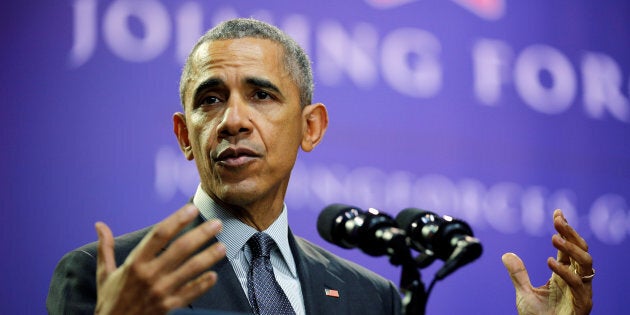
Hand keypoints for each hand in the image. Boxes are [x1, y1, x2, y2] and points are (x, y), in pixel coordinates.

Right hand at [94, 204, 226, 314]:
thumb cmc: (110, 300)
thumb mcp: (104, 274)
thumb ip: (105, 248)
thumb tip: (99, 225)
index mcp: (134, 263)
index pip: (159, 235)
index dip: (177, 220)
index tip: (191, 209)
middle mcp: (149, 275)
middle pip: (180, 249)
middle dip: (201, 234)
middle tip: (217, 223)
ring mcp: (161, 292)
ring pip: (190, 270)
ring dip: (208, 257)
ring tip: (222, 246)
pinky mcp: (169, 307)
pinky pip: (190, 294)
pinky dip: (203, 284)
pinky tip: (214, 275)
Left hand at [502, 209, 592, 314]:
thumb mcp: (524, 293)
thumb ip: (518, 274)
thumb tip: (506, 254)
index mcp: (565, 275)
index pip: (569, 248)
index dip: (565, 230)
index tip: (557, 213)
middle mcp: (577, 280)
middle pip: (581, 250)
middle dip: (571, 233)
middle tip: (558, 220)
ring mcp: (582, 291)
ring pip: (586, 263)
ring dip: (571, 248)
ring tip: (554, 238)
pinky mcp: (582, 303)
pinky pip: (578, 283)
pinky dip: (565, 271)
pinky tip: (550, 261)